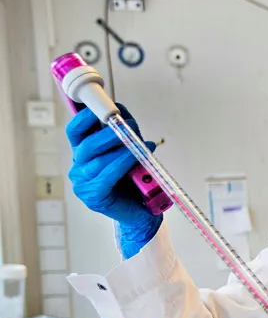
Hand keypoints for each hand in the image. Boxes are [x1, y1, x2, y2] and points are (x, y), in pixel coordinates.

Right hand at [66, 104, 161, 257]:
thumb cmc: (133, 181)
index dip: (85, 117)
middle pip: (87, 144)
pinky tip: (137, 156)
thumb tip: (121, 108)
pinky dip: (124, 163)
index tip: (102, 105)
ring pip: (99, 160)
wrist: (141, 212)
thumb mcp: (128, 151)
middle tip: (130, 124)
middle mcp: (78, 168)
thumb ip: (123, 132)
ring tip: (139, 141)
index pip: (75, 131)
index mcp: (82, 154)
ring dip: (121, 147)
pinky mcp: (94, 196)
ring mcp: (83, 184)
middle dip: (110, 132)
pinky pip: (108, 175)